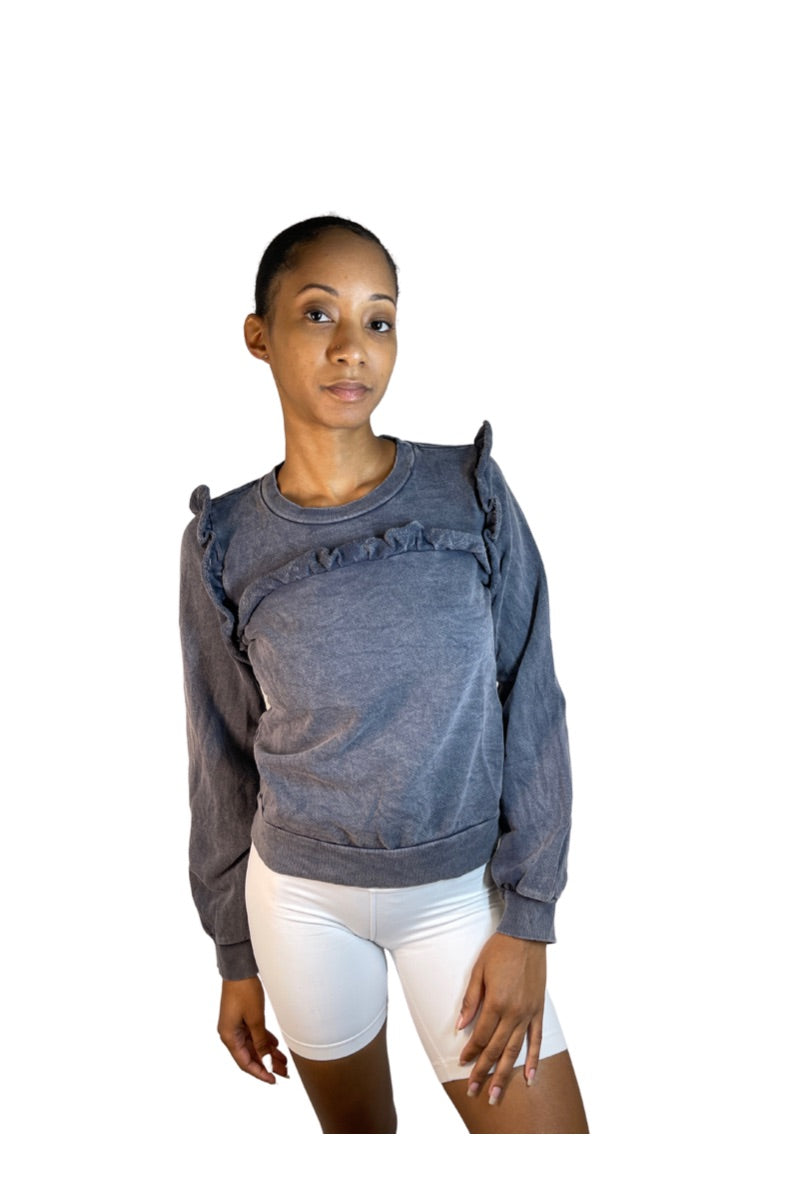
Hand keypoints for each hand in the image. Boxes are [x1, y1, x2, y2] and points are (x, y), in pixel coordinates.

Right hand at [218, 976, 288, 1083]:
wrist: (240, 969)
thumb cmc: (244, 991)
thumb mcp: (255, 1019)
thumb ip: (260, 1041)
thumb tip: (265, 1061)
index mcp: (229, 1037)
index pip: (245, 1062)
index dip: (260, 1072)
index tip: (273, 1080)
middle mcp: (231, 1034)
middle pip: (250, 1055)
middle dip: (267, 1064)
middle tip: (284, 1072)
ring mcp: (236, 1026)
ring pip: (253, 1045)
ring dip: (268, 1053)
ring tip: (284, 1061)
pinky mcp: (241, 1019)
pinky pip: (254, 1035)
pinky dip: (264, 1041)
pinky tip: (276, 1045)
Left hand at [456, 933, 545, 1104]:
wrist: (527, 935)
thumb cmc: (499, 950)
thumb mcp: (478, 971)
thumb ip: (470, 1000)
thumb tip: (460, 1027)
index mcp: (497, 1002)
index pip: (480, 1035)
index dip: (470, 1052)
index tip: (462, 1064)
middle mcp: (514, 1012)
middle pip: (496, 1049)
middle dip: (484, 1072)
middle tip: (474, 1092)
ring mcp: (529, 1013)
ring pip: (515, 1051)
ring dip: (505, 1074)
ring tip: (497, 1095)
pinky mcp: (539, 1010)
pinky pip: (537, 1040)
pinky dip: (534, 1061)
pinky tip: (530, 1079)